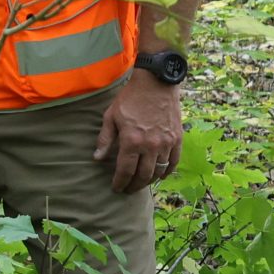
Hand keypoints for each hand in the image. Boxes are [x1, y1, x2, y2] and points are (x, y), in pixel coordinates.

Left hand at [94, 68, 184, 192]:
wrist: (156, 84)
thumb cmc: (130, 99)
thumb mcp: (111, 116)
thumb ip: (105, 139)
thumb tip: (97, 158)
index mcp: (132, 141)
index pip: (125, 170)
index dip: (120, 182)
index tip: (116, 188)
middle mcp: (150, 146)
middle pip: (143, 176)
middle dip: (134, 186)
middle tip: (127, 190)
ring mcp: (166, 144)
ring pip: (158, 171)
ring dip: (149, 181)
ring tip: (140, 183)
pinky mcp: (177, 140)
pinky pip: (173, 162)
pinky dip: (166, 171)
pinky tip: (160, 175)